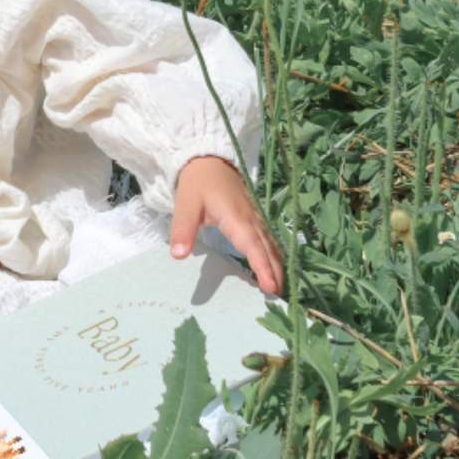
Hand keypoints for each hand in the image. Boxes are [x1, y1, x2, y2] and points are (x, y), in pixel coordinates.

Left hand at [171, 156, 284, 295]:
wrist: (208, 161)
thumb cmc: (198, 183)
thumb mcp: (185, 204)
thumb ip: (183, 230)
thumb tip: (179, 255)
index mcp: (236, 216)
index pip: (253, 245)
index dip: (262, 266)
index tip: (270, 286)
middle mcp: (252, 219)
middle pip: (269, 249)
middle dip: (276, 272)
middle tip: (280, 297)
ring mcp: (256, 218)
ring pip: (271, 245)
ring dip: (277, 266)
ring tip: (279, 289)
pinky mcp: (255, 219)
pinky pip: (268, 240)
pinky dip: (273, 256)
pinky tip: (273, 270)